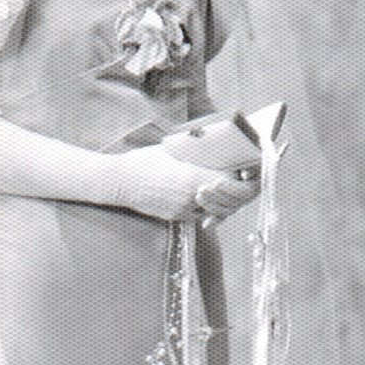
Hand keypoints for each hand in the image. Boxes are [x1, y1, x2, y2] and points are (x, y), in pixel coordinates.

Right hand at [107, 145, 259, 223]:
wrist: (121, 181)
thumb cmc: (145, 160)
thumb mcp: (174, 150)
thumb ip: (197, 154)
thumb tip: (216, 147)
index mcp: (194, 177)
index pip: (230, 183)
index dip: (240, 178)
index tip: (243, 170)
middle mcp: (192, 197)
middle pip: (228, 201)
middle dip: (235, 192)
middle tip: (240, 181)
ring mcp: (184, 210)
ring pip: (216, 212)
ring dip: (223, 202)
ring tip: (223, 189)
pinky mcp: (177, 218)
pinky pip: (199, 216)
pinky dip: (206, 209)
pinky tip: (205, 197)